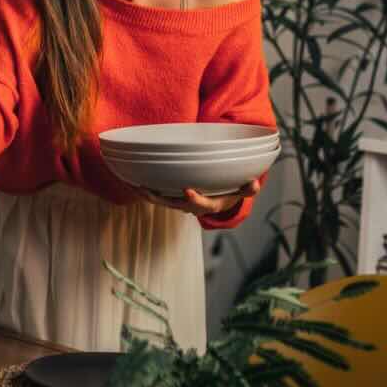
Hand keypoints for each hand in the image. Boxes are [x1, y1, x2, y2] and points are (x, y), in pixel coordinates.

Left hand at [136, 178, 259, 215]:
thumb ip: (248, 189)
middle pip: (174, 205)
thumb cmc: (231, 191)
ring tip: (134, 186)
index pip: (202, 204)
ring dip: (147, 195)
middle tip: (147, 190)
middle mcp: (192, 206)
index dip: (195, 199)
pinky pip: (157, 195)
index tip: (188, 190)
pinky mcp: (172, 197)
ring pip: (161, 201)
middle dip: (160, 198)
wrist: (220, 200)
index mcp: (209, 205)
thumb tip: (255, 184)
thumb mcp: (243, 191)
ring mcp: (180, 203)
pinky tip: (131, 181)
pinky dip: (145, 190)